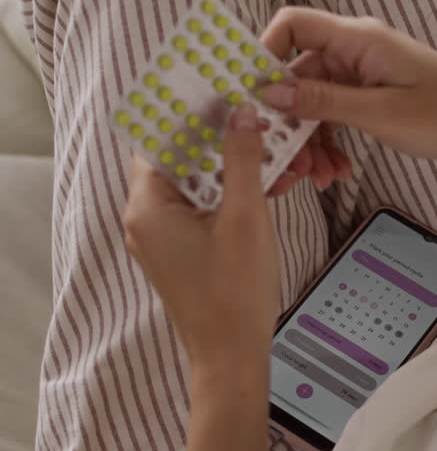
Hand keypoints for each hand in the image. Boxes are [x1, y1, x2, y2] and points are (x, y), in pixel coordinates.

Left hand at [123, 103, 281, 371]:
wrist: (233, 355)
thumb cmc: (235, 291)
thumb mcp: (245, 217)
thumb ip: (243, 160)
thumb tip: (242, 112)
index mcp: (148, 206)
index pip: (160, 141)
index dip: (191, 115)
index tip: (225, 94)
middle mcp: (147, 218)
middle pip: (182, 160)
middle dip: (224, 141)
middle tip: (259, 121)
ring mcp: (164, 237)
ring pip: (198, 184)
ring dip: (234, 169)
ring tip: (275, 156)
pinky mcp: (184, 251)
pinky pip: (205, 208)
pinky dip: (232, 195)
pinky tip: (268, 187)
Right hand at [257, 7, 436, 159]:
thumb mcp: (379, 113)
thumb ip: (323, 101)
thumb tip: (269, 92)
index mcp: (358, 38)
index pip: (292, 25)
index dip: (264, 54)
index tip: (251, 97)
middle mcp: (355, 50)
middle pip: (298, 74)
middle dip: (288, 120)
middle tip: (286, 163)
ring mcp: (363, 73)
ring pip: (315, 101)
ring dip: (310, 140)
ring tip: (317, 178)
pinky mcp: (370, 94)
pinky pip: (335, 114)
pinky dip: (331, 141)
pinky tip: (335, 171)